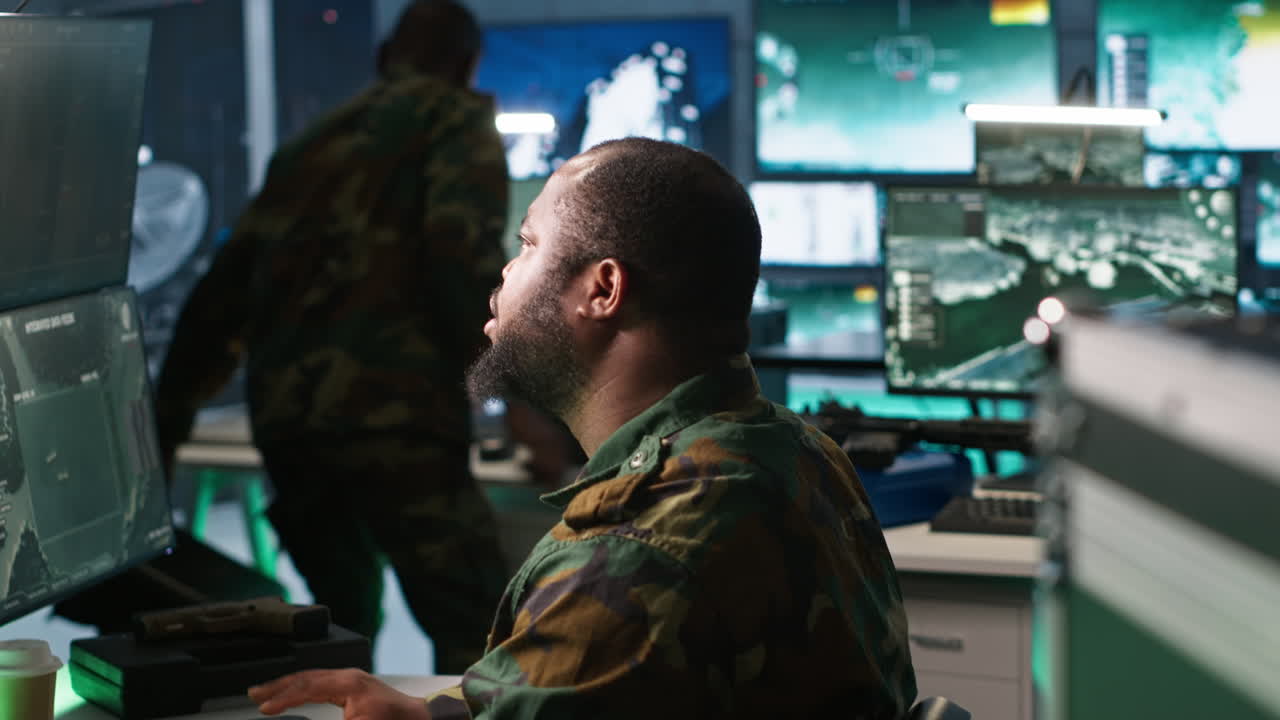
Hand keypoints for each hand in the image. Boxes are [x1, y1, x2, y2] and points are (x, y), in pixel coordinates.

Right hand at [249, 668, 430, 719]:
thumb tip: (300, 718)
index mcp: (348, 684)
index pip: (306, 686)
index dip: (282, 698)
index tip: (263, 708)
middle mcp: (349, 677)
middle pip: (307, 677)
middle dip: (279, 686)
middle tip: (254, 693)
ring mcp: (354, 680)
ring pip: (314, 677)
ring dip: (290, 685)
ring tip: (268, 692)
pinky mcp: (357, 687)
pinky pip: (323, 682)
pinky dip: (305, 687)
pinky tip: (297, 692)